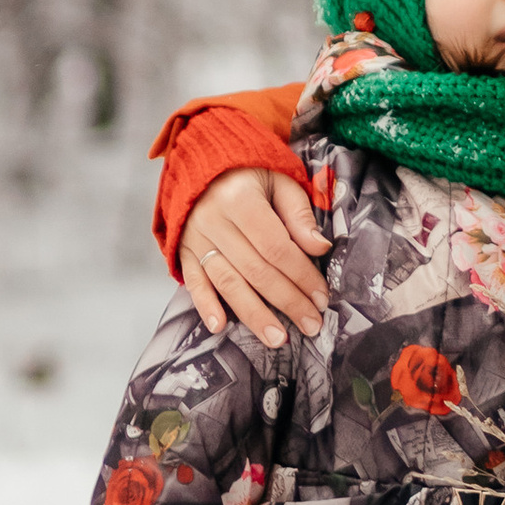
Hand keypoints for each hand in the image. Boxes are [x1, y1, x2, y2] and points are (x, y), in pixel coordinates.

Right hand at [177, 165, 328, 346]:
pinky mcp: (183, 251)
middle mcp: (214, 221)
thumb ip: (298, 213)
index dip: (301, 275)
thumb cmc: (248, 175)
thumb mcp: (279, 180)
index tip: (322, 297)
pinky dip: (205, 306)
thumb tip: (320, 248)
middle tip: (311, 325)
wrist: (203, 165)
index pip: (276, 246)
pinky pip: (193, 283)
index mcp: (241, 199)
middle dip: (287, 301)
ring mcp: (195, 239)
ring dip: (254, 314)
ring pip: (228, 283)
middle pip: (256, 270)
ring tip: (277, 339)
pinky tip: (220, 327)